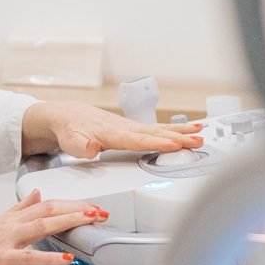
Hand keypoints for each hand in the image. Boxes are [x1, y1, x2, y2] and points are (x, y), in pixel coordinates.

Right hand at [0, 191, 108, 264]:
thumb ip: (16, 210)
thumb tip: (38, 195)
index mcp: (7, 218)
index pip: (44, 205)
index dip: (69, 203)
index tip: (90, 204)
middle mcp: (8, 225)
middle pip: (48, 211)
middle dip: (77, 210)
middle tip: (101, 210)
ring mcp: (4, 241)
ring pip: (41, 227)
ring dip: (69, 222)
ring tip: (91, 221)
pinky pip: (27, 258)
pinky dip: (49, 257)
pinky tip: (67, 259)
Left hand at [23, 100, 200, 160]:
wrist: (63, 116)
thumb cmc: (67, 128)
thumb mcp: (68, 140)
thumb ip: (79, 146)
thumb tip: (92, 148)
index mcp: (111, 133)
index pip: (138, 140)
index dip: (157, 142)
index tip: (175, 144)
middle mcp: (123, 128)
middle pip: (155, 133)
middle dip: (178, 136)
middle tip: (198, 139)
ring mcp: (128, 128)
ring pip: (158, 129)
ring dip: (180, 131)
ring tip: (200, 132)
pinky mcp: (130, 129)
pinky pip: (155, 130)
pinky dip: (172, 130)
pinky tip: (186, 131)